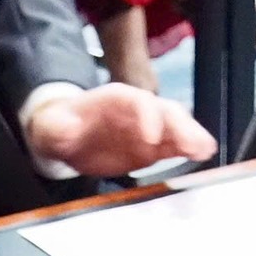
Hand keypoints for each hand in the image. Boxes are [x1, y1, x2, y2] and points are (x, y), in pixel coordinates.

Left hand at [25, 84, 217, 175]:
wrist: (67, 137)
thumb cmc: (60, 127)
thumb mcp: (51, 126)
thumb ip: (57, 127)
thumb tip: (66, 129)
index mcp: (114, 99)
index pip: (136, 101)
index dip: (146, 116)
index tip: (151, 138)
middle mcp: (137, 109)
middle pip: (164, 110)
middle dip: (179, 126)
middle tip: (191, 145)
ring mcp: (148, 127)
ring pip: (176, 125)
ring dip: (191, 136)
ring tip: (204, 150)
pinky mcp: (153, 146)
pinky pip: (175, 145)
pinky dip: (189, 149)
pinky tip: (202, 156)